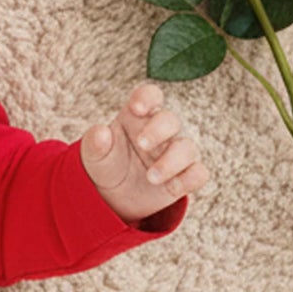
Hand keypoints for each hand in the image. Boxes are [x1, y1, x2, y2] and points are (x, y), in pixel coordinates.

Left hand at [79, 82, 209, 224]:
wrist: (113, 196)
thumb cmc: (107, 164)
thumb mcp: (93, 155)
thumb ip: (94, 143)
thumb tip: (101, 132)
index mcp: (137, 117)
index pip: (150, 95)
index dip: (147, 98)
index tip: (136, 109)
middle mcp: (161, 131)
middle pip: (170, 120)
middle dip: (158, 130)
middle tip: (142, 144)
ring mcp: (175, 153)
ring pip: (188, 148)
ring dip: (171, 162)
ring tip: (150, 177)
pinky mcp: (185, 176)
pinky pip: (198, 173)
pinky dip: (189, 179)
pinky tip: (171, 187)